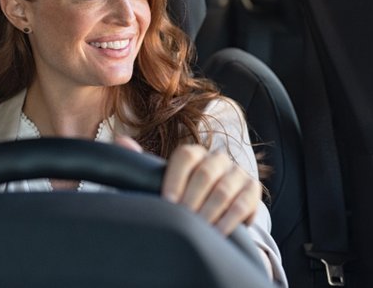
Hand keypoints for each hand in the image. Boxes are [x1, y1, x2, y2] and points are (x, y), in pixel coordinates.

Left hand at [115, 136, 261, 234]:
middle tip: (182, 219)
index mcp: (194, 154)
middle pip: (205, 173)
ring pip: (224, 190)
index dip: (175, 179)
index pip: (186, 156)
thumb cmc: (184, 197)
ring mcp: (236, 174)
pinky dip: (230, 220)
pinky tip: (218, 232)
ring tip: (198, 229)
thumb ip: (144, 165)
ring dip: (209, 212)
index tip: (167, 202)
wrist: (216, 211)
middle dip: (191, 200)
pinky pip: (243, 203)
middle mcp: (217, 159)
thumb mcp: (163, 184)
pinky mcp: (252, 191)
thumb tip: (120, 141)